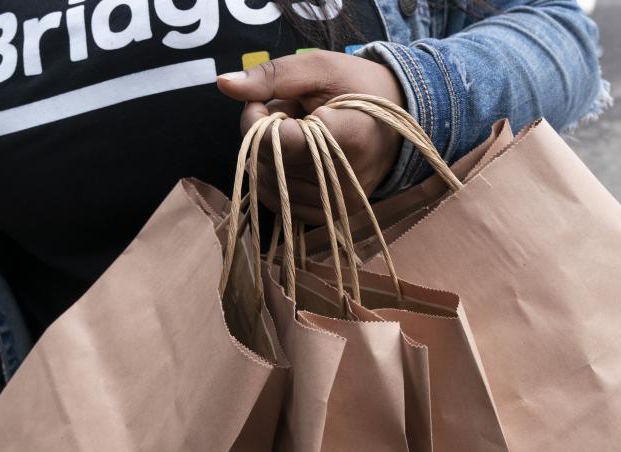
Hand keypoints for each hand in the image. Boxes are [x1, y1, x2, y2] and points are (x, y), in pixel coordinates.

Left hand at [217, 51, 405, 224]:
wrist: (396, 119)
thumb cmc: (356, 87)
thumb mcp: (318, 68)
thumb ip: (271, 76)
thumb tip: (223, 83)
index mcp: (350, 137)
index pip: (280, 142)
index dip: (260, 121)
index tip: (265, 102)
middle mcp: (345, 178)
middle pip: (271, 163)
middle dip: (263, 136)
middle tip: (287, 114)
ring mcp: (339, 202)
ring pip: (270, 185)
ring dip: (268, 158)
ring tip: (296, 137)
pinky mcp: (332, 215)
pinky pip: (280, 204)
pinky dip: (275, 179)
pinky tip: (293, 159)